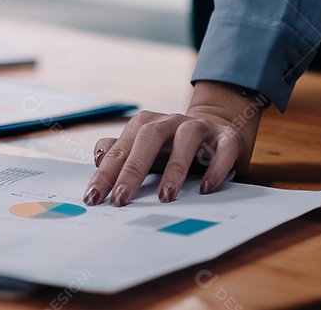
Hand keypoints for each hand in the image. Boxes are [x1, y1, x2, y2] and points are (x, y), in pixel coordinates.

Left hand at [83, 81, 263, 205]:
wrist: (220, 127)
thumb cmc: (174, 145)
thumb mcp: (145, 149)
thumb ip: (120, 152)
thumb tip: (98, 158)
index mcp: (145, 125)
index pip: (120, 149)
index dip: (106, 173)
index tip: (93, 197)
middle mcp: (170, 121)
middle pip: (147, 138)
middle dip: (132, 169)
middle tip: (121, 199)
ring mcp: (199, 127)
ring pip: (185, 139)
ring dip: (174, 168)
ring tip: (165, 196)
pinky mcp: (227, 138)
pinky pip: (222, 150)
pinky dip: (215, 168)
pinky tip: (205, 188)